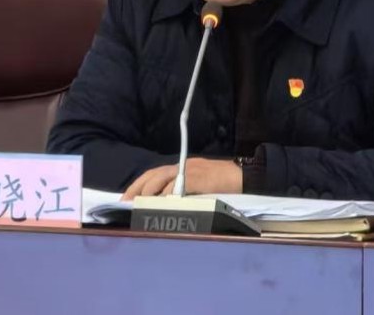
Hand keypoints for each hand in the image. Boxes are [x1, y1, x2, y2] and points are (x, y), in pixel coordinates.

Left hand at [122, 158, 242, 200]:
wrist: (247, 175)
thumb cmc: (225, 182)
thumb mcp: (201, 185)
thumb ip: (184, 191)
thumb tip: (164, 205)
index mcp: (182, 167)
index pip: (154, 174)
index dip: (138, 185)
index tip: (126, 199)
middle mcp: (183, 166)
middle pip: (153, 175)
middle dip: (137, 189)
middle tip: (126, 205)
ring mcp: (191, 171)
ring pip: (162, 179)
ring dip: (148, 193)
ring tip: (139, 207)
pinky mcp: (199, 178)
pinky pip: (178, 186)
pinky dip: (167, 196)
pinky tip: (160, 206)